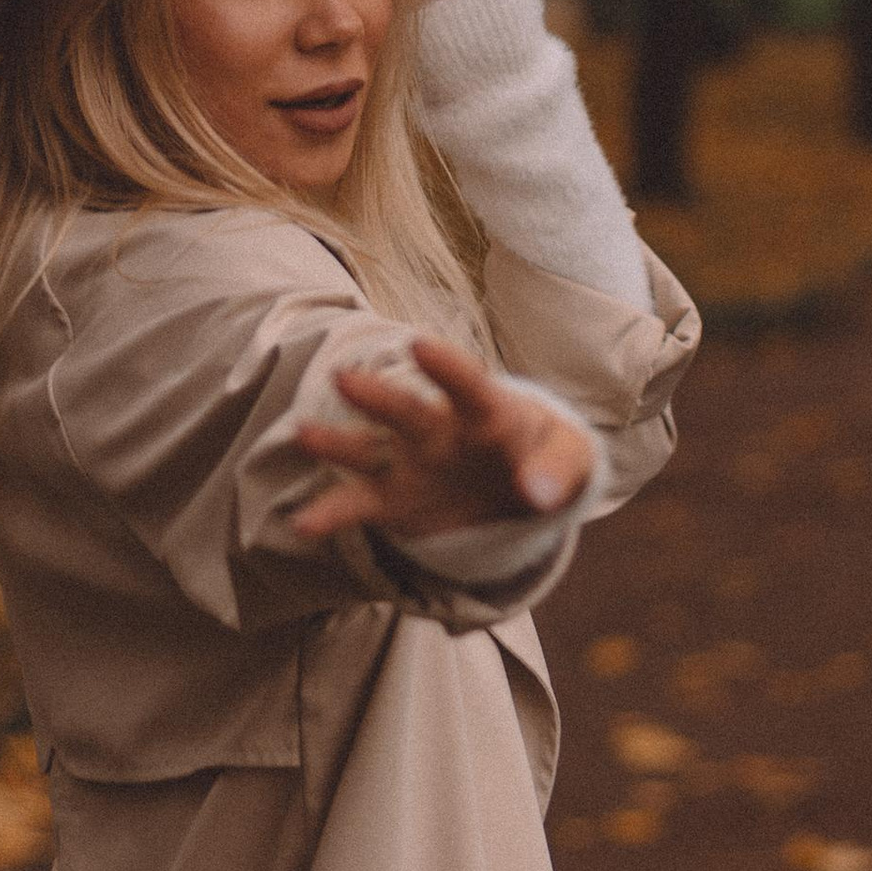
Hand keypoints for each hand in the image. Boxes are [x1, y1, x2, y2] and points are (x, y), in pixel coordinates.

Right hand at [292, 335, 594, 546]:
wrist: (523, 483)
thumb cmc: (546, 457)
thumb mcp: (569, 459)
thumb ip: (557, 471)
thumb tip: (536, 494)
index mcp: (488, 413)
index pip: (470, 385)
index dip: (448, 367)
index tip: (419, 346)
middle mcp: (439, 430)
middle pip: (406, 411)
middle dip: (378, 398)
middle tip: (344, 380)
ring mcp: (411, 463)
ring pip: (368, 449)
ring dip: (337, 443)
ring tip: (303, 435)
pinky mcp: (394, 500)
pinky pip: (358, 505)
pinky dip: (331, 514)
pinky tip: (301, 524)